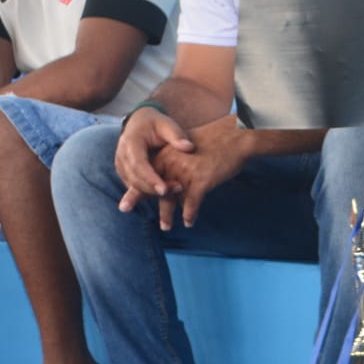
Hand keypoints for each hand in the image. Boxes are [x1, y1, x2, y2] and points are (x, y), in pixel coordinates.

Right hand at [115, 105, 194, 209]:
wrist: (140, 123)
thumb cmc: (156, 124)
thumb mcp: (167, 125)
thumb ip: (177, 136)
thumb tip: (189, 148)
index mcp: (131, 141)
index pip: (138, 164)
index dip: (150, 179)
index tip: (164, 190)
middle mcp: (122, 154)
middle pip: (135, 178)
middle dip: (154, 188)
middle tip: (177, 190)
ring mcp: (121, 165)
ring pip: (134, 185)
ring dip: (153, 192)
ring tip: (176, 190)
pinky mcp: (124, 172)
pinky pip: (134, 186)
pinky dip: (149, 191)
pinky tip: (167, 191)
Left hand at [149, 115, 247, 229]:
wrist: (235, 136)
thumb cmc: (215, 143)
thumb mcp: (187, 148)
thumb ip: (175, 162)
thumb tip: (171, 182)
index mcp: (166, 153)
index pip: (148, 176)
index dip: (139, 191)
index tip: (128, 203)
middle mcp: (171, 162)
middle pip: (156, 189)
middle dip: (152, 205)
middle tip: (144, 218)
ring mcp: (185, 171)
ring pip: (170, 198)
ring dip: (167, 215)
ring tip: (166, 226)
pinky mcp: (200, 180)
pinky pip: (191, 203)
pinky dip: (189, 214)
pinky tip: (189, 222)